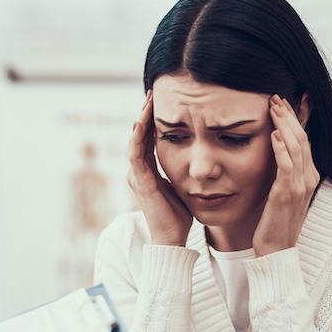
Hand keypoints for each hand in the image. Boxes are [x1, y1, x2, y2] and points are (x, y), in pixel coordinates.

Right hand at [128, 90, 192, 245]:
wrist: (172, 238)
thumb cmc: (179, 216)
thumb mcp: (182, 186)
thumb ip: (183, 171)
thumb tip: (197, 158)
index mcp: (148, 172)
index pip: (148, 140)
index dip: (153, 121)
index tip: (162, 102)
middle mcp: (139, 171)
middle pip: (139, 136)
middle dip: (146, 115)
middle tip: (153, 93)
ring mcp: (137, 176)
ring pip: (135, 140)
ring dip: (141, 120)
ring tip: (148, 101)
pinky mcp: (140, 181)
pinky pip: (135, 153)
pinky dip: (137, 137)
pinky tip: (141, 122)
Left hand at [252, 95, 319, 256]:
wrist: (275, 250)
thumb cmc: (273, 221)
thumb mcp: (277, 190)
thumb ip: (278, 171)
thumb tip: (271, 151)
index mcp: (307, 176)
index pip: (303, 140)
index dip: (294, 120)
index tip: (282, 102)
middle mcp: (308, 178)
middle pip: (302, 139)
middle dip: (289, 116)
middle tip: (276, 97)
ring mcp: (300, 186)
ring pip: (297, 148)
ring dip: (285, 125)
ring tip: (274, 107)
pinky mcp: (287, 195)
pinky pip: (288, 167)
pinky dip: (282, 149)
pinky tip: (275, 134)